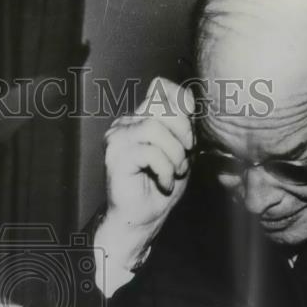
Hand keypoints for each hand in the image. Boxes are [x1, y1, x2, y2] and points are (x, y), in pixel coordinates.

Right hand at [100, 77, 195, 266]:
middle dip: (182, 130)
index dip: (181, 101)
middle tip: (185, 155)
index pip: (160, 88)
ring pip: (154, 127)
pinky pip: (149, 151)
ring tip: (176, 172)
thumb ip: (182, 126)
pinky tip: (165, 182)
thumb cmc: (161, 187)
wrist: (143, 218)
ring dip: (174, 153)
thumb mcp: (181, 151)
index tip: (191, 128)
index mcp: (140, 118)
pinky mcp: (115, 157)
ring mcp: (117, 139)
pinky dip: (165, 168)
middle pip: (160, 105)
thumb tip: (190, 104)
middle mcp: (125, 124)